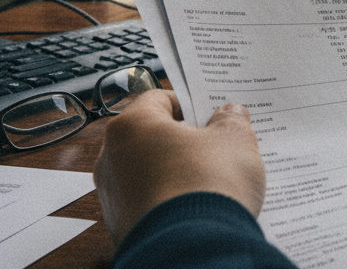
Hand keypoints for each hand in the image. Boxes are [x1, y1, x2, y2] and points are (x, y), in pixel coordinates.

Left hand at [93, 90, 265, 244]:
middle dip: (185, 140)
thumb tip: (229, 115)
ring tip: (213, 180)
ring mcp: (114, 197)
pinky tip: (200, 207)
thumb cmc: (206, 187)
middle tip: (218, 145)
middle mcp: (111, 159)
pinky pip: (151, 203)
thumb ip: (231, 120)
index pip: (158, 98)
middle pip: (152, 137)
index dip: (190, 103)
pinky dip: (172, 201)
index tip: (212, 113)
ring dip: (178, 172)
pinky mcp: (123, 227)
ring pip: (150, 172)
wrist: (194, 248)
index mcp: (131, 126)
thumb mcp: (234, 140)